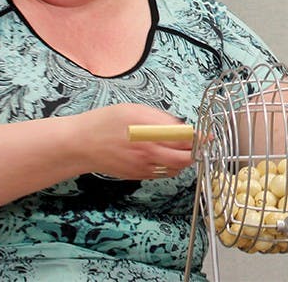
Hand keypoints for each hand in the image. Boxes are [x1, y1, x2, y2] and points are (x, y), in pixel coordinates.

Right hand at [68, 103, 193, 180]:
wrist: (79, 145)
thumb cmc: (105, 122)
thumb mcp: (135, 110)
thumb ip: (160, 119)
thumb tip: (181, 127)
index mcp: (149, 135)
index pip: (184, 140)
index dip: (199, 138)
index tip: (208, 136)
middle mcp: (147, 154)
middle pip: (184, 159)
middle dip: (196, 152)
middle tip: (200, 144)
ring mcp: (142, 168)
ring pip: (174, 170)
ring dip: (184, 161)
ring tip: (184, 149)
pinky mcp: (136, 176)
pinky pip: (160, 174)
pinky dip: (170, 167)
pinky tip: (167, 156)